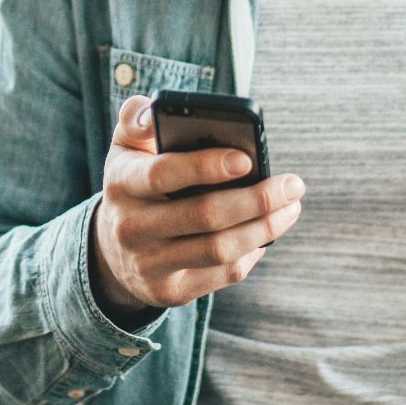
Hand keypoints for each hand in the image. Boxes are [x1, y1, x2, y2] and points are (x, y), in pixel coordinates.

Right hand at [89, 94, 305, 320]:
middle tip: (293, 185)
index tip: (247, 158)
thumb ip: (138, 119)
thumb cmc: (135, 183)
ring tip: (290, 207)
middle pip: (203, 216)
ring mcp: (149, 264)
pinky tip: (267, 233)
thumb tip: (155, 112)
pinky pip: (222, 274)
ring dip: (264, 228)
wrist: (112, 249)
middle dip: (257, 200)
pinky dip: (252, 252)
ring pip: (219, 249)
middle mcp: (131, 227)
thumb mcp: (126, 147)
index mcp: (121, 183)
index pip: (162, 173)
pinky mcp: (169, 291)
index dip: (205, 166)